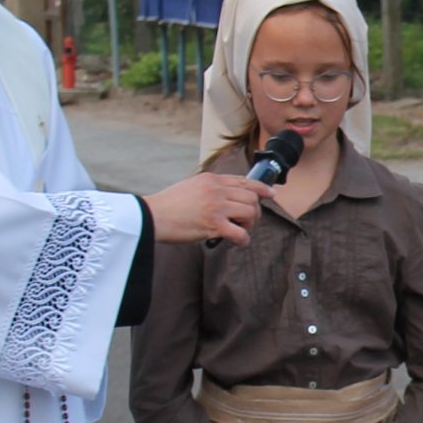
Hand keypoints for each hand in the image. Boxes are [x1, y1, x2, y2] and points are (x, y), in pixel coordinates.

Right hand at [148, 172, 262, 244]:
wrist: (151, 216)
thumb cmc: (168, 206)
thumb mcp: (190, 187)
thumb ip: (209, 189)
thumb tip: (226, 198)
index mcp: (211, 179)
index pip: (244, 180)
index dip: (261, 188)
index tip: (271, 194)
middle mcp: (216, 189)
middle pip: (251, 197)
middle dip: (254, 212)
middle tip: (246, 222)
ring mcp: (216, 206)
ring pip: (250, 213)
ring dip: (249, 225)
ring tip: (239, 230)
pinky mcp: (213, 224)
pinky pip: (241, 233)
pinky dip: (243, 240)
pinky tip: (237, 243)